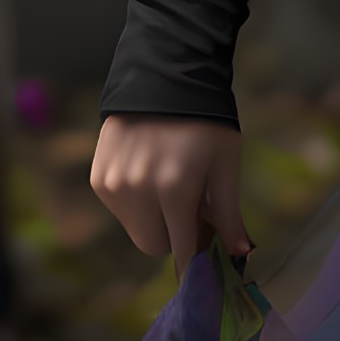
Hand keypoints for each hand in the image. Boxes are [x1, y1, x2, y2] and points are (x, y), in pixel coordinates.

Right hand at [91, 115, 250, 279]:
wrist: (166, 74)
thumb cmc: (206, 120)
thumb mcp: (226, 162)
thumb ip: (230, 212)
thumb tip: (241, 255)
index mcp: (176, 190)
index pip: (182, 251)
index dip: (195, 261)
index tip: (205, 266)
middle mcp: (139, 191)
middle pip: (155, 246)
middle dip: (176, 235)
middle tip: (194, 208)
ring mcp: (114, 185)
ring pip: (136, 230)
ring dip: (155, 219)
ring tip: (172, 183)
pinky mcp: (99, 178)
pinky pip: (120, 210)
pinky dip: (136, 202)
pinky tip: (150, 171)